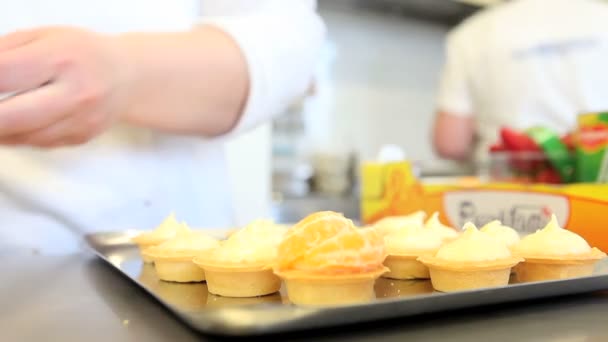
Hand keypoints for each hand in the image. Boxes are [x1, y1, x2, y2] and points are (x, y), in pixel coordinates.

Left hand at [0, 27, 130, 146]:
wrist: (126, 76)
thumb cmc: (81, 53)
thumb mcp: (41, 37)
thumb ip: (5, 52)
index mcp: (61, 59)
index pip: (4, 74)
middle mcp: (75, 93)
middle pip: (12, 116)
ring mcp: (81, 120)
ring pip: (24, 136)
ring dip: (1, 129)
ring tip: (0, 116)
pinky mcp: (81, 137)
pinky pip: (39, 143)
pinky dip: (18, 135)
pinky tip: (12, 124)